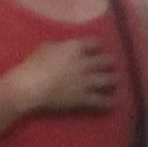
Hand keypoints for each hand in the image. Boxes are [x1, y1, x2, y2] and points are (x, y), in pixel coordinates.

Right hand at [2, 33, 122, 118]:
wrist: (31, 87)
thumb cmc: (33, 65)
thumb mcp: (45, 47)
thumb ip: (59, 46)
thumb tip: (64, 46)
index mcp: (75, 48)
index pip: (94, 43)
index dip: (98, 46)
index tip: (100, 48)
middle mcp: (85, 63)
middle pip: (105, 61)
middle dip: (110, 62)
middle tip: (113, 64)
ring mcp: (86, 82)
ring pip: (107, 80)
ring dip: (113, 80)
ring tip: (116, 82)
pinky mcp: (84, 98)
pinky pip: (101, 101)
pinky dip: (108, 102)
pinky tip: (113, 103)